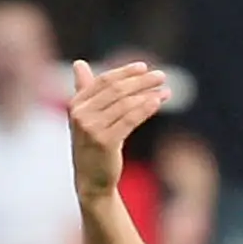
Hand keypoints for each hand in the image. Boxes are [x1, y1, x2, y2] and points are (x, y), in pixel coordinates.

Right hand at [69, 59, 169, 201]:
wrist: (91, 179)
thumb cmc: (92, 146)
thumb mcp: (86, 117)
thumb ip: (85, 90)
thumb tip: (79, 64)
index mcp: (76, 103)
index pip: (104, 81)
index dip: (125, 72)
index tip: (144, 67)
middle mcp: (81, 113)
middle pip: (116, 89)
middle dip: (141, 81)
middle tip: (161, 76)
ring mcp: (92, 128)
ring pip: (125, 104)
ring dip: (148, 94)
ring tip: (166, 91)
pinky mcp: (105, 142)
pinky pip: (129, 120)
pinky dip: (145, 108)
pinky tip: (158, 102)